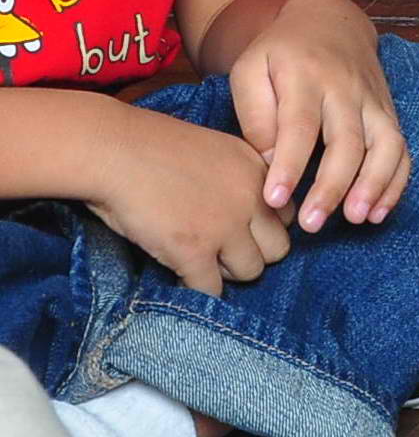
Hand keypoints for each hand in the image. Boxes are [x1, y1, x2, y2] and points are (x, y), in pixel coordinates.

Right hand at [87, 110, 290, 297]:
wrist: (113, 149)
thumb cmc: (150, 146)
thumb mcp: (214, 150)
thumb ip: (237, 178)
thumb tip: (242, 211)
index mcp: (258, 169)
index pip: (288, 214)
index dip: (263, 227)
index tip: (241, 230)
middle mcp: (252, 198)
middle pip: (278, 248)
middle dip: (252, 254)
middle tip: (221, 252)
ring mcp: (226, 227)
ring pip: (250, 271)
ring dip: (226, 273)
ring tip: (200, 262)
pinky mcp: (194, 251)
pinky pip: (211, 289)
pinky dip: (197, 290)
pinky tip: (180, 277)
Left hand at [227, 0, 408, 231]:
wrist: (330, 22)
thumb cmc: (280, 53)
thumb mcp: (250, 68)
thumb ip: (255, 114)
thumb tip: (268, 162)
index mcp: (306, 77)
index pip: (299, 125)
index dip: (289, 164)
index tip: (274, 199)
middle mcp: (346, 89)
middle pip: (347, 141)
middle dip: (332, 185)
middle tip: (311, 225)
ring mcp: (374, 101)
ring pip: (385, 145)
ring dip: (374, 185)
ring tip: (355, 219)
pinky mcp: (389, 113)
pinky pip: (402, 149)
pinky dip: (396, 182)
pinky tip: (377, 213)